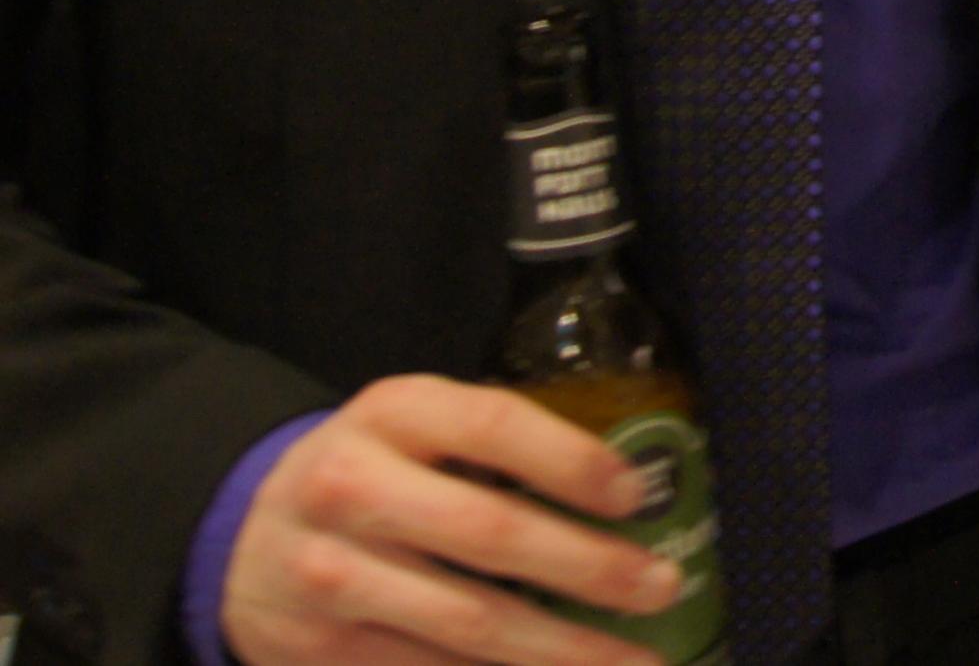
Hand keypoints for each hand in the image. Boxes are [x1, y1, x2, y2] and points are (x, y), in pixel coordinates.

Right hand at [220, 375, 676, 665]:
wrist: (238, 538)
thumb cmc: (369, 471)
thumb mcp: (414, 425)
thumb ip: (494, 442)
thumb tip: (625, 488)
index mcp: (391, 415)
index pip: (494, 427)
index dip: (572, 461)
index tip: (636, 495)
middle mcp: (353, 491)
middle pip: (489, 533)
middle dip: (588, 567)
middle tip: (661, 586)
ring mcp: (332, 577)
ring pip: (467, 622)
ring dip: (561, 649)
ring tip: (635, 657)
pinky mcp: (321, 652)